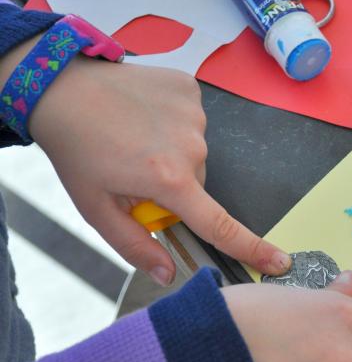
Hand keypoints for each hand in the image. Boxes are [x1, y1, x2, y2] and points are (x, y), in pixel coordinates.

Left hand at [11, 46, 289, 284]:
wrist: (61, 87)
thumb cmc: (77, 150)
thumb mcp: (96, 208)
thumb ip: (135, 245)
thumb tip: (169, 274)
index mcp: (169, 180)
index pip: (220, 225)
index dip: (252, 247)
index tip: (280, 261)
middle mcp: (191, 147)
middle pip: (199, 184)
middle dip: (175, 186)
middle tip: (135, 170)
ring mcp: (194, 114)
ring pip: (196, 152)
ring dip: (173, 152)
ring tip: (135, 136)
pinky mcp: (191, 90)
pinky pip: (193, 120)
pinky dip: (173, 123)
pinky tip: (145, 115)